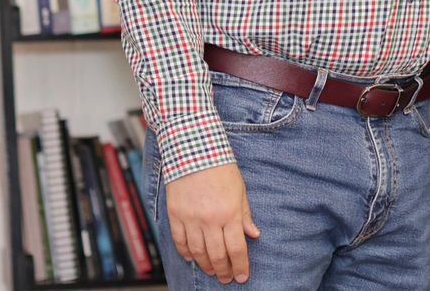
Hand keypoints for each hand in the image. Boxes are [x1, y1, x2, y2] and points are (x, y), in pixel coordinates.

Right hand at [166, 163, 261, 283]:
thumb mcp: (240, 190)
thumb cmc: (220, 167)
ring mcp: (191, 219)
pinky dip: (187, 253)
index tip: (242, 276)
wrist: (194, 150)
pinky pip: (180, 242)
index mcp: (229, 213)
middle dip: (223, 271)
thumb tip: (253, 235)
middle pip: (217, 256)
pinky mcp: (176, 215)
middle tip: (227, 279)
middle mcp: (210, 220)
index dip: (240, 266)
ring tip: (212, 271)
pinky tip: (193, 258)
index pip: (236, 249)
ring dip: (206, 266)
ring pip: (198, 253)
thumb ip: (245, 214)